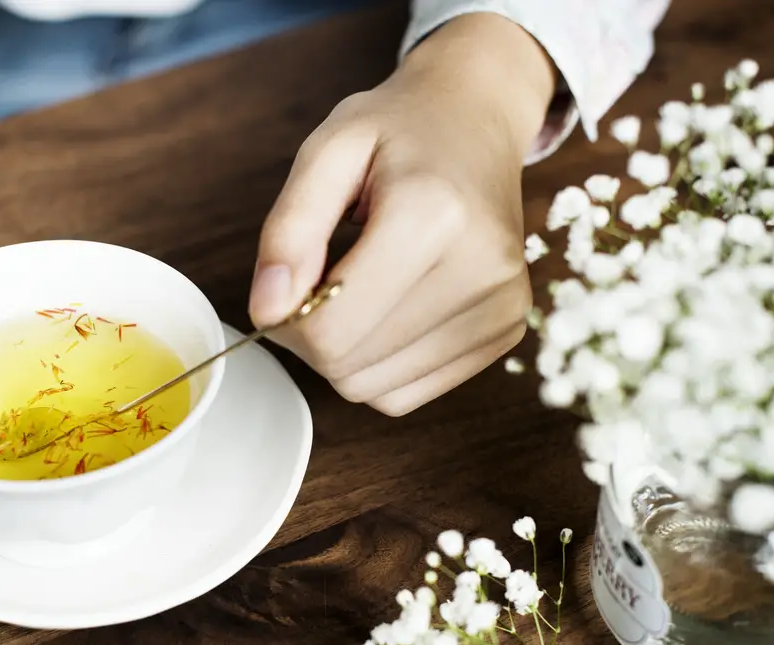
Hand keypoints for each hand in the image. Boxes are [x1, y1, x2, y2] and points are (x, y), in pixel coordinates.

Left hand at [250, 13, 555, 415]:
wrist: (478, 120)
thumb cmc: (397, 131)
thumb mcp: (326, 152)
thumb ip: (288, 231)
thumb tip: (267, 310)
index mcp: (433, 215)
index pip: (330, 330)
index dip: (285, 319)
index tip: (288, 282)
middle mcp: (481, 269)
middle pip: (349, 367)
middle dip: (313, 337)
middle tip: (321, 279)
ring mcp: (502, 307)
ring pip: (376, 391)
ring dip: (346, 353)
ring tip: (361, 286)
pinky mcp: (505, 334)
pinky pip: (408, 394)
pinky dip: (380, 365)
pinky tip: (389, 309)